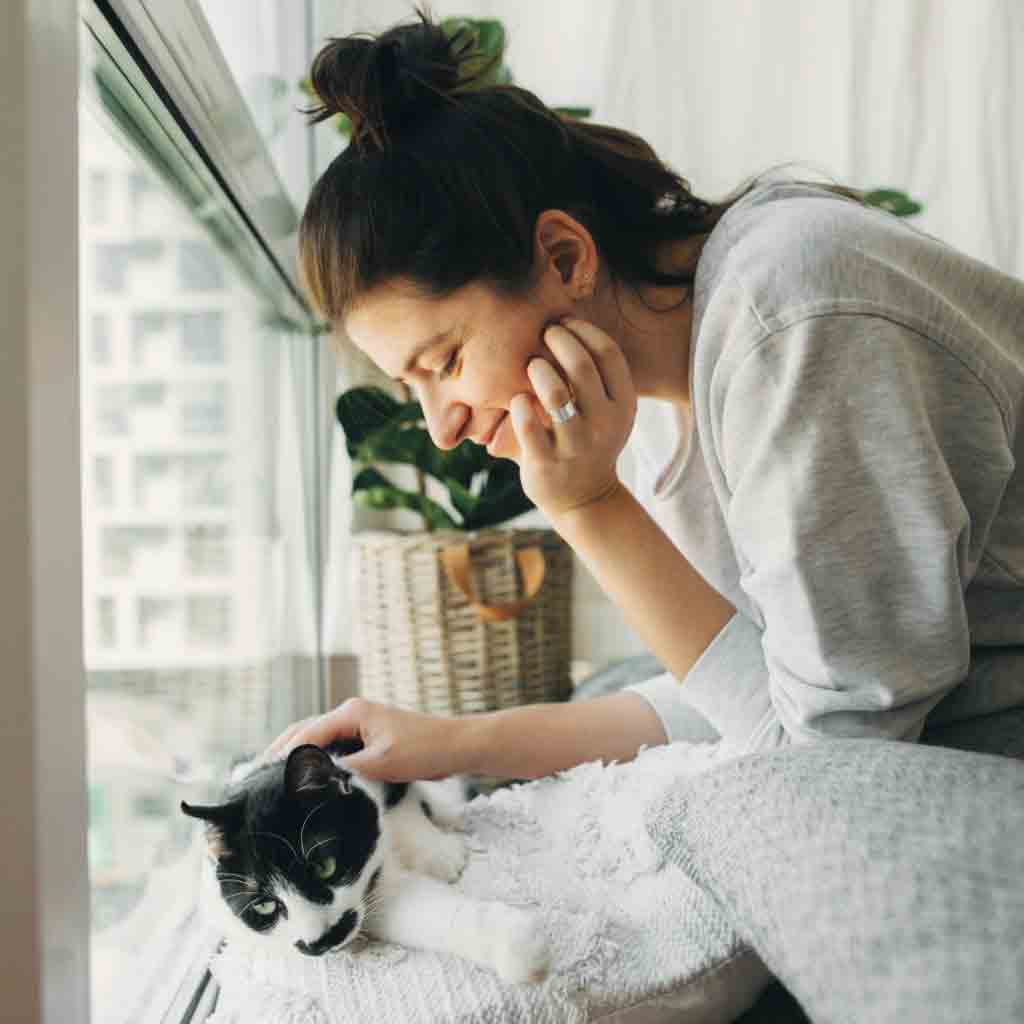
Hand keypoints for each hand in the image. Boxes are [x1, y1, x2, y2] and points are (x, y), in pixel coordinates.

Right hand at [263, 697, 465, 781]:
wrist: (456, 746)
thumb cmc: (424, 750)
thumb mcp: (381, 763)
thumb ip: (344, 770)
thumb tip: (309, 780)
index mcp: (352, 712)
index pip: (306, 735)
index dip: (284, 757)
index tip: (263, 779)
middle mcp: (351, 713)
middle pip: (305, 731)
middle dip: (280, 752)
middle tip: (255, 778)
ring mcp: (359, 724)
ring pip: (317, 739)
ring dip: (296, 756)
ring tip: (272, 779)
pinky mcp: (367, 737)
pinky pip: (333, 746)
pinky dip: (315, 759)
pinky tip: (306, 777)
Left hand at [511, 317, 636, 517]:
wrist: (586, 499)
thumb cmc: (589, 440)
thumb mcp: (608, 410)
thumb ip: (596, 375)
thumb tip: (566, 318)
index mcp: (623, 404)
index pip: (607, 353)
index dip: (582, 330)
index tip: (564, 323)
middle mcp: (604, 424)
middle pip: (580, 366)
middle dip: (557, 341)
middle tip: (543, 334)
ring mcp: (575, 445)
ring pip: (554, 393)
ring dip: (538, 370)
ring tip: (532, 366)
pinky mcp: (547, 463)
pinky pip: (526, 424)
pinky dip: (518, 404)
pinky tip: (518, 400)